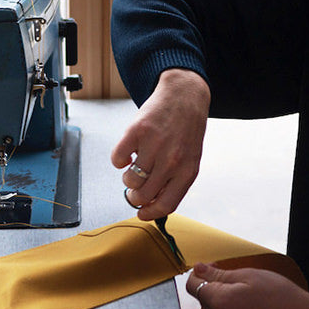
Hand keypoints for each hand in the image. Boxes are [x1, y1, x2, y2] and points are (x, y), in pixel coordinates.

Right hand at [112, 68, 209, 219]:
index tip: (141, 213)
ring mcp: (154, 145)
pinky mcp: (137, 131)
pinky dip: (118, 160)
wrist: (184, 96)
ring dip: (127, 179)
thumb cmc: (187, 128)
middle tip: (133, 190)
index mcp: (187, 171)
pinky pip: (117, 159)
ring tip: (133, 167)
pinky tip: (127, 154)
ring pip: (130, 180)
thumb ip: (175, 181)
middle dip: (134, 197)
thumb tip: (152, 203)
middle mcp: (171, 160)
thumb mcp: (190, 159)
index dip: (149, 213)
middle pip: (143, 195)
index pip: (166, 204)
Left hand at [186, 262, 308, 308]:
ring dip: (222, 300)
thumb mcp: (248, 275)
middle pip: (203, 298)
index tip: (213, 267)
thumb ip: (218, 273)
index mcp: (220, 301)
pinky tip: (248, 308)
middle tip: (234, 278)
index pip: (192, 286)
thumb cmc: (278, 295)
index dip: (200, 273)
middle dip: (213, 285)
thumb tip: (198, 268)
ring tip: (245, 293)